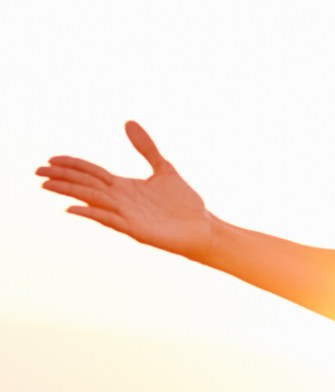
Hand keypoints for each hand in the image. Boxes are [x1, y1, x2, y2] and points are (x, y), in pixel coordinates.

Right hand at [37, 121, 213, 260]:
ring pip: (92, 200)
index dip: (72, 165)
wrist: (203, 228)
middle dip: (62, 178)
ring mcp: (127, 215)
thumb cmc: (183, 203)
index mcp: (124, 186)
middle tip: (37, 172)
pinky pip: (109, 221)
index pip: (92, 172)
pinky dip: (92, 213)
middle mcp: (121, 200)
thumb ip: (146, 148)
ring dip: (70, 192)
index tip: (50, 159)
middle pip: (86, 185)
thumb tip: (128, 122)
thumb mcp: (163, 169)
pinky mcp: (136, 230)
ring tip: (47, 185)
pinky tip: (73, 208)